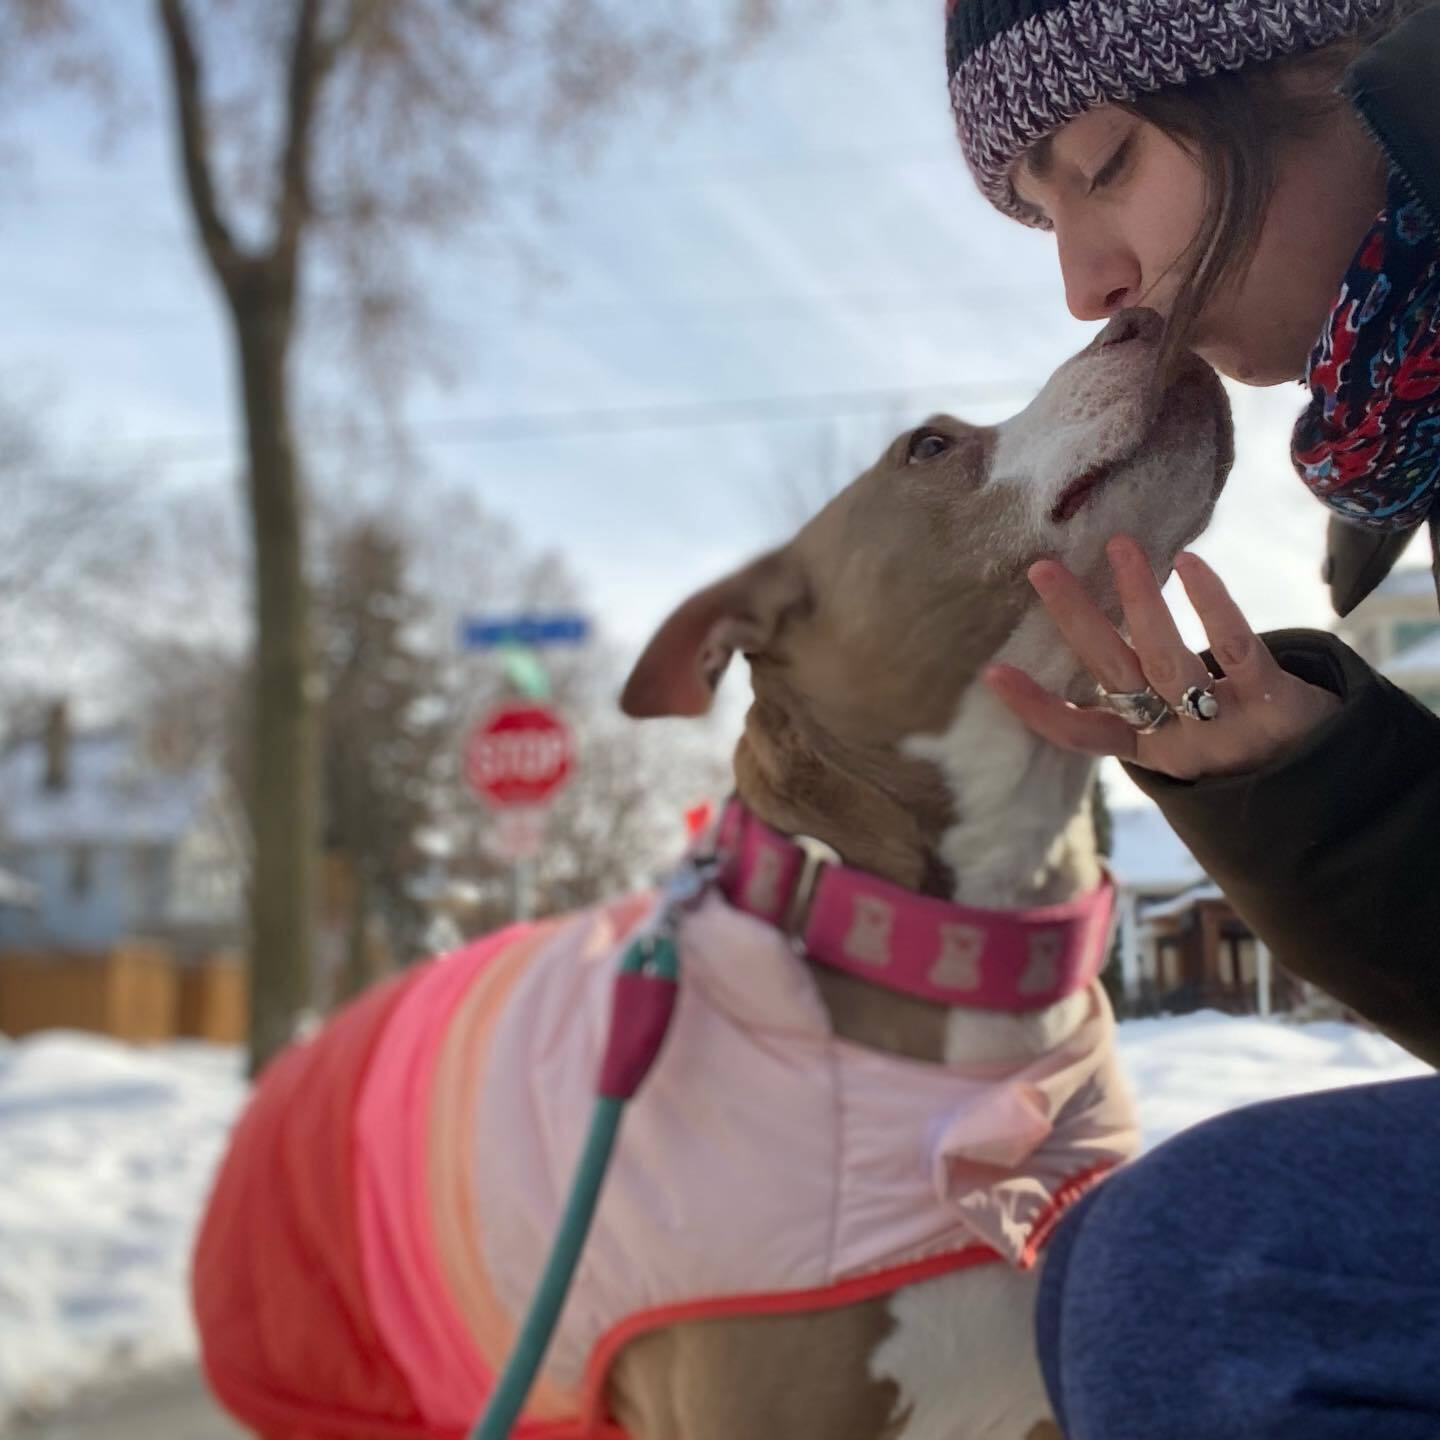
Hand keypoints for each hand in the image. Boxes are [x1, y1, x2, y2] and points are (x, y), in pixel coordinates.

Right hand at [985, 536, 1340, 780]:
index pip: (1080, 734)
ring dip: (1140, 600)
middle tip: (1042, 570)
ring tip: (1118, 547)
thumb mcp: (1186, 734)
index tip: (992, 672)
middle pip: (1116, 678)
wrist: (1330, 780)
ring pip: (1168, 661)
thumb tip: (1086, 632)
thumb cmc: (1239, 742)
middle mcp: (1178, 742)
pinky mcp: (1272, 701)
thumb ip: (1142, 697)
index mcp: (1149, 749)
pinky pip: (1236, 648)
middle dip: (1077, 623)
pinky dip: (1211, 604)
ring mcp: (1224, 723)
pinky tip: (1188, 563)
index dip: (1036, 708)